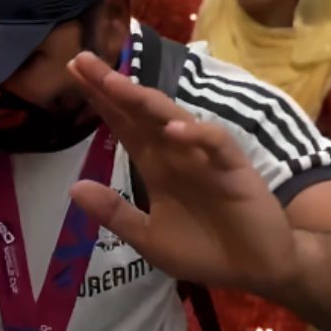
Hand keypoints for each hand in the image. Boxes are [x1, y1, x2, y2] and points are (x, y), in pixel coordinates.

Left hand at [65, 52, 296, 293]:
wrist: (258, 270)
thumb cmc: (204, 250)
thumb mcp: (148, 238)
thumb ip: (115, 213)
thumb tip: (74, 187)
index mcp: (156, 166)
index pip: (123, 125)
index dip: (100, 100)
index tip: (72, 72)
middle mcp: (177, 153)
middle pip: (140, 113)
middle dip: (113, 87)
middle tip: (82, 60)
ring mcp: (205, 158)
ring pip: (174, 119)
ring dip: (146, 101)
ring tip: (117, 83)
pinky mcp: (235, 170)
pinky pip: (216, 145)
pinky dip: (197, 135)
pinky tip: (174, 130)